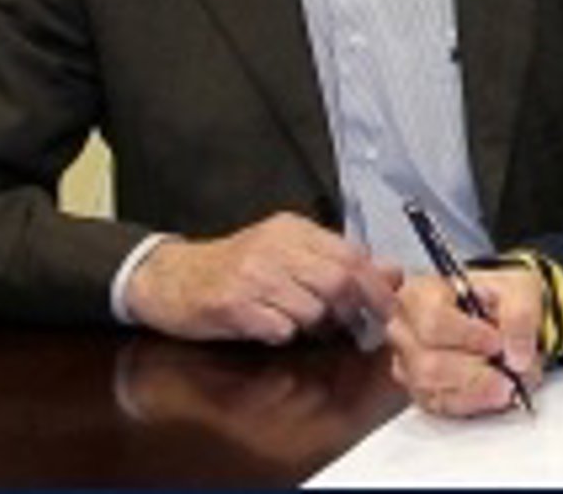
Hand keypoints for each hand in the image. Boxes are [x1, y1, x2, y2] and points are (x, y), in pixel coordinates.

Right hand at [124, 211, 401, 343]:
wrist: (170, 277)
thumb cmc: (236, 267)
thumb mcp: (286, 252)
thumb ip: (336, 260)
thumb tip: (391, 272)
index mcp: (293, 229)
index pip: (351, 254)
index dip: (375, 285)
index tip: (387, 307)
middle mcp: (275, 247)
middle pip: (338, 280)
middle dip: (353, 309)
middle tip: (353, 324)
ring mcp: (253, 276)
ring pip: (312, 309)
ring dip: (315, 325)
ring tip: (300, 321)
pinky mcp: (232, 305)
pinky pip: (279, 329)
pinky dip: (284, 334)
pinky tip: (270, 325)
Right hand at [385, 266, 543, 417]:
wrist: (497, 312)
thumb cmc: (497, 295)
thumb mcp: (517, 289)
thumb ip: (520, 316)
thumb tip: (517, 357)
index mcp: (421, 294)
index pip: (434, 322)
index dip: (468, 337)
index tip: (497, 343)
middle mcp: (405, 330)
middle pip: (428, 364)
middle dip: (475, 374)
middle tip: (510, 374)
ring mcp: (408, 364)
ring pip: (432, 390)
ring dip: (475, 391)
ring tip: (507, 383)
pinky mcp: (419, 390)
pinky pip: (439, 406)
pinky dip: (471, 403)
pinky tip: (493, 393)